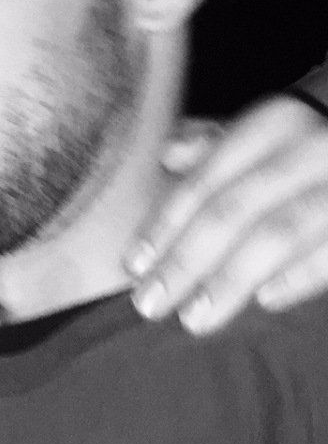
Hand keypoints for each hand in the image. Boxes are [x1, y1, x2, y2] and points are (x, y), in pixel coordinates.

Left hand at [129, 96, 327, 332]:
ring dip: (231, 280)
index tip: (133, 265)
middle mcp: (310, 150)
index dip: (166, 224)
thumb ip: (211, 147)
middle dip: (186, 261)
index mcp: (273, 125)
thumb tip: (167, 155)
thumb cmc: (305, 143)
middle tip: (150, 303)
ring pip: (280, 235)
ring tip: (195, 318)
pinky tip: (264, 300)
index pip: (206, 179)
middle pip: (235, 210)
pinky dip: (299, 279)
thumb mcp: (262, 132)